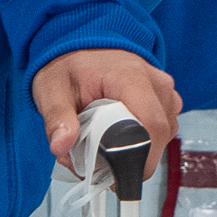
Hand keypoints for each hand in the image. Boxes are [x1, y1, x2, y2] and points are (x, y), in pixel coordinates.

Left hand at [32, 47, 180, 179]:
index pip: (151, 126)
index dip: (138, 159)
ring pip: (161, 136)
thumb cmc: (69, 65)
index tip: (114, 176)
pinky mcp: (164, 98)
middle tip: (100, 163)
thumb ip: (57, 118)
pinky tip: (119, 135)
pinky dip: (142, 140)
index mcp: (130, 77)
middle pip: (158, 136)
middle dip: (131, 159)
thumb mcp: (52, 90)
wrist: (81, 40)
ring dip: (136, 150)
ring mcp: (163, 90)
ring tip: (105, 143)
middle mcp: (155, 82)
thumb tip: (61, 146)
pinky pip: (162, 130)